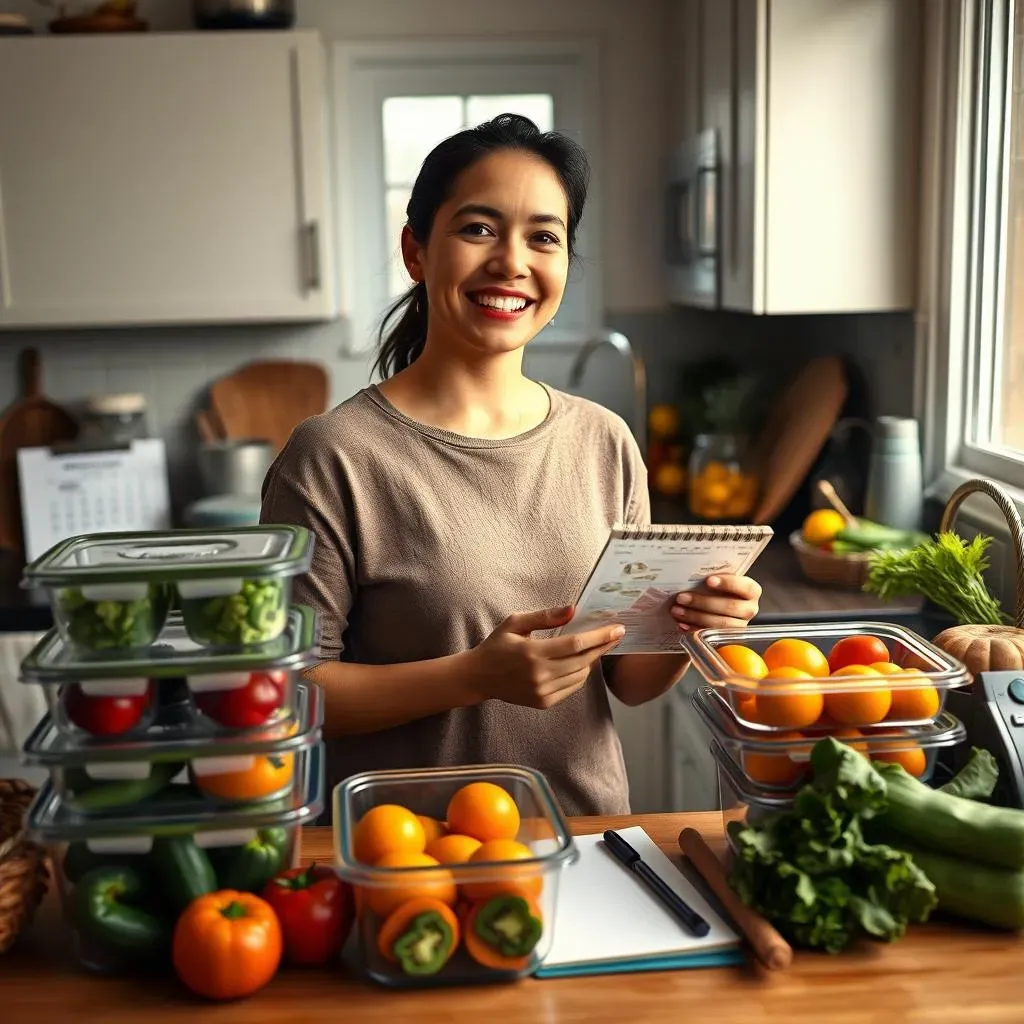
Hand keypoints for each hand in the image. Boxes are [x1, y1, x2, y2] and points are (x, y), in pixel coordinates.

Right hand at [464, 606, 625, 709]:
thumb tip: (573, 610)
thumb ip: (544, 616)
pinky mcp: (543, 702)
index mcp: (532, 652)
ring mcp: (542, 691)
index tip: (617, 628)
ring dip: (592, 660)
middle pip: (583, 660)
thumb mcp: (515, 623)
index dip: (599, 636)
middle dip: (603, 646)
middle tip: (616, 635)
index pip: (576, 644)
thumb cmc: (497, 645)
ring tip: (597, 647)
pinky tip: (581, 663)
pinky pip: (572, 687)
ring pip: (580, 675)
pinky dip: (581, 674)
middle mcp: (539, 675)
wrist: (479, 677)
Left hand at [670, 574, 760, 630]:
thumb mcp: (721, 580)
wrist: (723, 603)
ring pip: (720, 623)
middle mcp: (749, 609)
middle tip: (682, 598)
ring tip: (677, 611)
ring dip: (696, 617)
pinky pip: (712, 636)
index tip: (708, 580)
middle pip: (729, 607)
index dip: (728, 583)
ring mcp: (740, 625)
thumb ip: (713, 578)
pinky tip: (682, 625)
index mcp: (752, 591)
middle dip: (703, 602)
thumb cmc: (720, 589)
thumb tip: (690, 575)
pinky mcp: (728, 637)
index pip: (745, 587)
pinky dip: (694, 629)